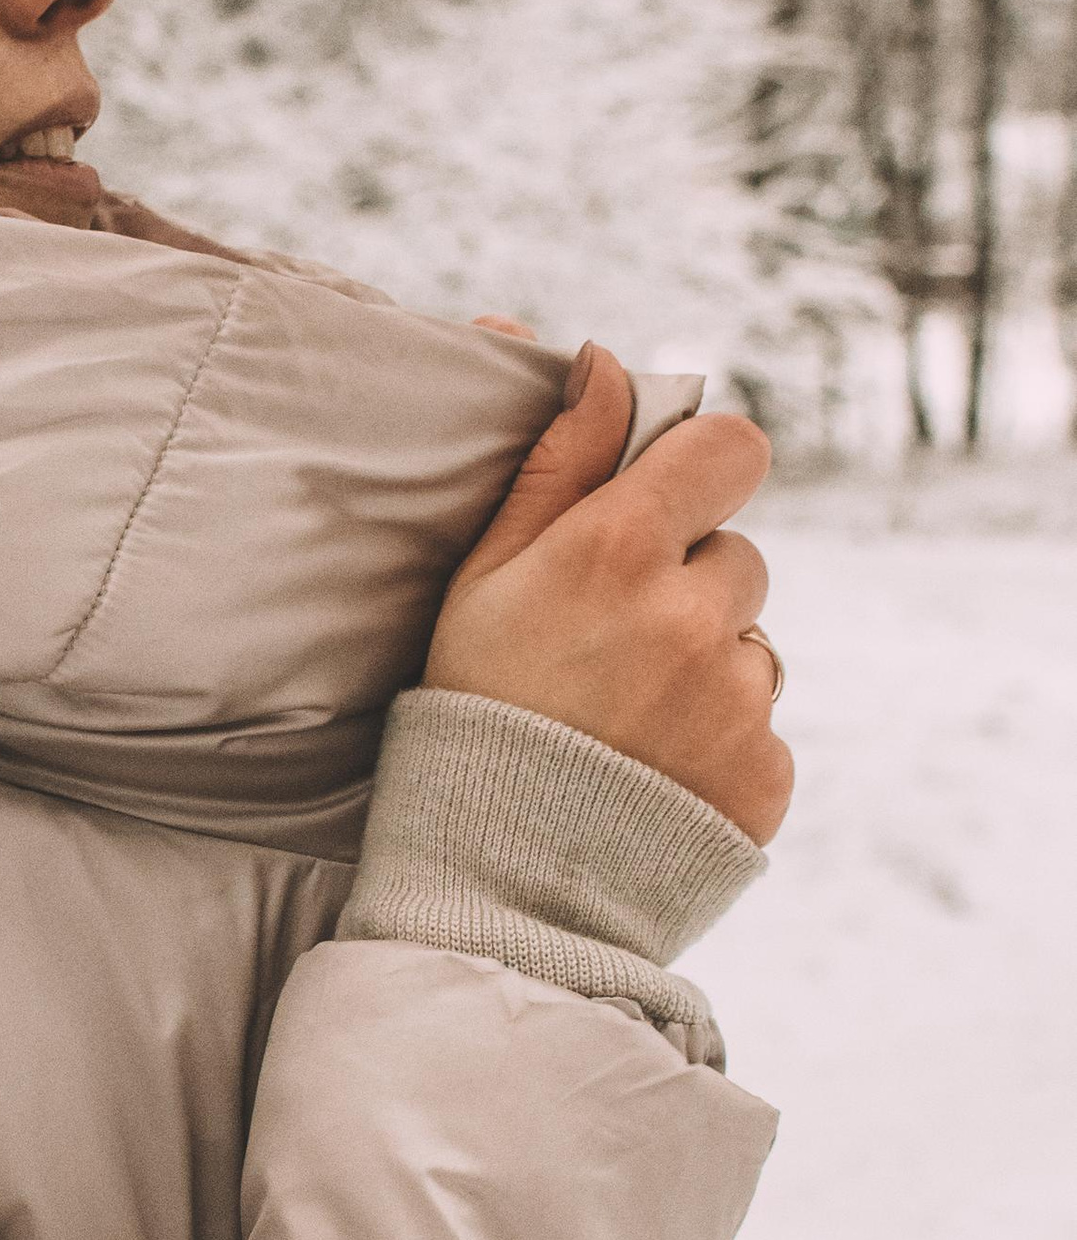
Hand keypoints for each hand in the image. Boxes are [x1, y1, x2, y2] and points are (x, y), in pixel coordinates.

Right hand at [426, 345, 793, 843]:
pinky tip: (649, 773)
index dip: (705, 464)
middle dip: (687, 586)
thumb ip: (555, 463)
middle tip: (610, 647)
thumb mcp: (482, 578)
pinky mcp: (767, 772)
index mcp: (618, 550)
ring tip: (624, 722)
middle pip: (736, 557)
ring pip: (750, 647)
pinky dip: (718, 747)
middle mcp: (692, 616)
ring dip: (705, 668)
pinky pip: (761, 729)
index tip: (671, 498)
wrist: (495, 882)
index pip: (732, 446)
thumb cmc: (472, 710)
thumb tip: (602, 357)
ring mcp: (738, 699)